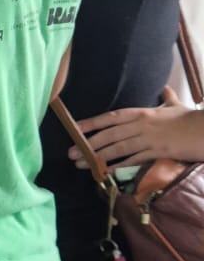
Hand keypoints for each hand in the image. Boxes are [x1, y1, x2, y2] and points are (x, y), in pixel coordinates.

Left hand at [70, 92, 203, 166]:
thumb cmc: (190, 119)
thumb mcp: (176, 105)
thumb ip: (166, 98)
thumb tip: (164, 88)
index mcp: (142, 113)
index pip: (111, 117)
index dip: (92, 122)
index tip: (75, 128)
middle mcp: (142, 125)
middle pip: (110, 134)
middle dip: (88, 143)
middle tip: (70, 152)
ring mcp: (149, 139)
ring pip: (118, 148)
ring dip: (97, 156)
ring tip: (80, 163)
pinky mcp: (157, 152)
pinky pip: (133, 160)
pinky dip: (118, 166)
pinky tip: (105, 172)